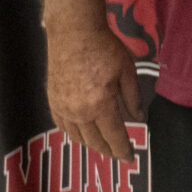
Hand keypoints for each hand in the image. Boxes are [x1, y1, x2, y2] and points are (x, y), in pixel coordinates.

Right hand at [45, 23, 142, 160]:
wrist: (74, 33)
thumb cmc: (105, 49)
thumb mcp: (127, 72)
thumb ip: (133, 98)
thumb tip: (140, 119)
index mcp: (100, 106)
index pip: (113, 136)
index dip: (122, 150)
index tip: (129, 158)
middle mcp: (79, 112)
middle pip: (94, 140)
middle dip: (107, 150)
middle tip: (117, 155)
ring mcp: (63, 107)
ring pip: (76, 136)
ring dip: (90, 145)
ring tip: (101, 147)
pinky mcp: (52, 100)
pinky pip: (62, 125)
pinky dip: (72, 134)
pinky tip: (80, 134)